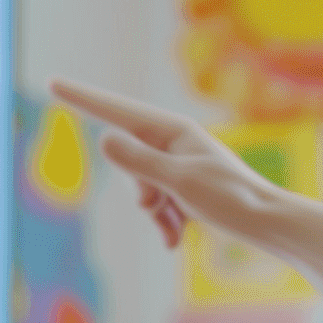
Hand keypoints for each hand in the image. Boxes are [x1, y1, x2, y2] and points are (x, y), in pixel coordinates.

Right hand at [48, 78, 294, 253]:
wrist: (268, 224)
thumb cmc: (230, 199)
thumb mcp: (179, 182)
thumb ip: (139, 162)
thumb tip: (104, 139)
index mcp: (173, 130)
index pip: (117, 112)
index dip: (84, 99)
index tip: (53, 83)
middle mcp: (175, 143)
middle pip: (128, 161)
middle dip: (139, 189)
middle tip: (161, 204)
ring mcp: (180, 166)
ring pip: (142, 188)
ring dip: (154, 212)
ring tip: (178, 228)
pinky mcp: (186, 189)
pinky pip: (159, 205)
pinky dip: (165, 223)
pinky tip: (178, 240)